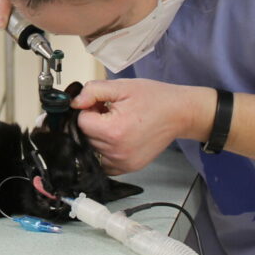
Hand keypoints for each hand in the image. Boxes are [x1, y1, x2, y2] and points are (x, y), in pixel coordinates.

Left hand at [72, 79, 215, 174]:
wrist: (180, 113)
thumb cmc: (154, 98)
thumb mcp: (121, 86)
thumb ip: (93, 91)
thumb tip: (74, 102)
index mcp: (114, 131)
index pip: (81, 122)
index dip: (88, 109)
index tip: (100, 104)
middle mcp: (117, 151)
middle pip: (85, 136)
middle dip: (92, 122)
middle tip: (109, 111)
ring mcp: (123, 163)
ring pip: (92, 149)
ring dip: (98, 136)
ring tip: (116, 123)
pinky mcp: (129, 168)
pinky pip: (103, 162)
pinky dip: (104, 150)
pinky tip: (118, 136)